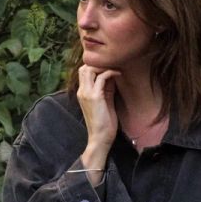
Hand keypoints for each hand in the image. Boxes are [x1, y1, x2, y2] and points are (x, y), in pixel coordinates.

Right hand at [76, 65, 119, 183]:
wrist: (100, 138)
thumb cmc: (104, 123)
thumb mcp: (105, 102)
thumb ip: (106, 89)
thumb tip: (112, 76)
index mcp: (82, 93)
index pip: (83, 72)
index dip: (95, 66)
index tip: (108, 66)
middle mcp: (81, 91)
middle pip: (84, 68)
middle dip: (98, 63)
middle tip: (112, 65)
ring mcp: (86, 93)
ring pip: (89, 69)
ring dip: (103, 66)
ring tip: (115, 68)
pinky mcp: (95, 97)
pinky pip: (101, 78)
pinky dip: (110, 72)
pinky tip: (119, 74)